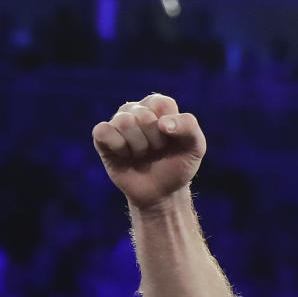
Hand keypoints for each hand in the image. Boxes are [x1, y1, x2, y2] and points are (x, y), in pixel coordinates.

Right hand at [92, 93, 205, 210]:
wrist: (162, 193)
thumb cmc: (178, 166)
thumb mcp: (195, 147)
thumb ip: (189, 126)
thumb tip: (162, 123)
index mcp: (158, 106)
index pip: (161, 103)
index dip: (170, 127)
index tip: (172, 141)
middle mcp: (136, 109)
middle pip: (143, 115)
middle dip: (155, 140)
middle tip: (156, 151)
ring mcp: (118, 122)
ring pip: (124, 122)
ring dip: (139, 146)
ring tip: (142, 155)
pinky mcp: (102, 136)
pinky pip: (103, 131)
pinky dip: (119, 147)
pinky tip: (125, 155)